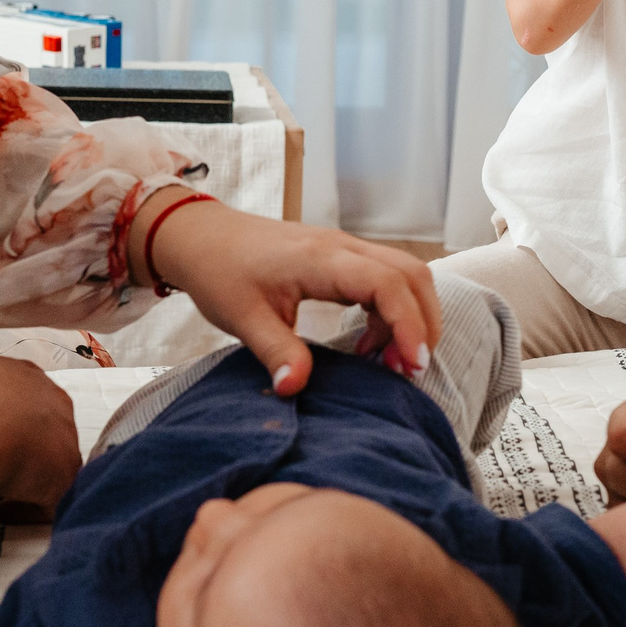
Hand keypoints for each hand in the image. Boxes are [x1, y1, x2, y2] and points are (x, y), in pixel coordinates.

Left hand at [138, 194, 438, 394]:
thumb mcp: (242, 318)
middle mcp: (342, 247)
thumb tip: (295, 388)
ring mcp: (345, 249)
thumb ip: (275, 352)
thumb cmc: (220, 271)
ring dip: (411, 317)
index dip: (409, 324)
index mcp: (320, 259)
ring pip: (405, 274)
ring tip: (390, 362)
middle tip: (411, 370)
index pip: (387, 283)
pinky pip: (387, 278)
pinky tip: (367, 345)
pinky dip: (392, 312)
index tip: (413, 365)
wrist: (202, 237)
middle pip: (412, 274)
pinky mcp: (342, 258)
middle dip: (424, 323)